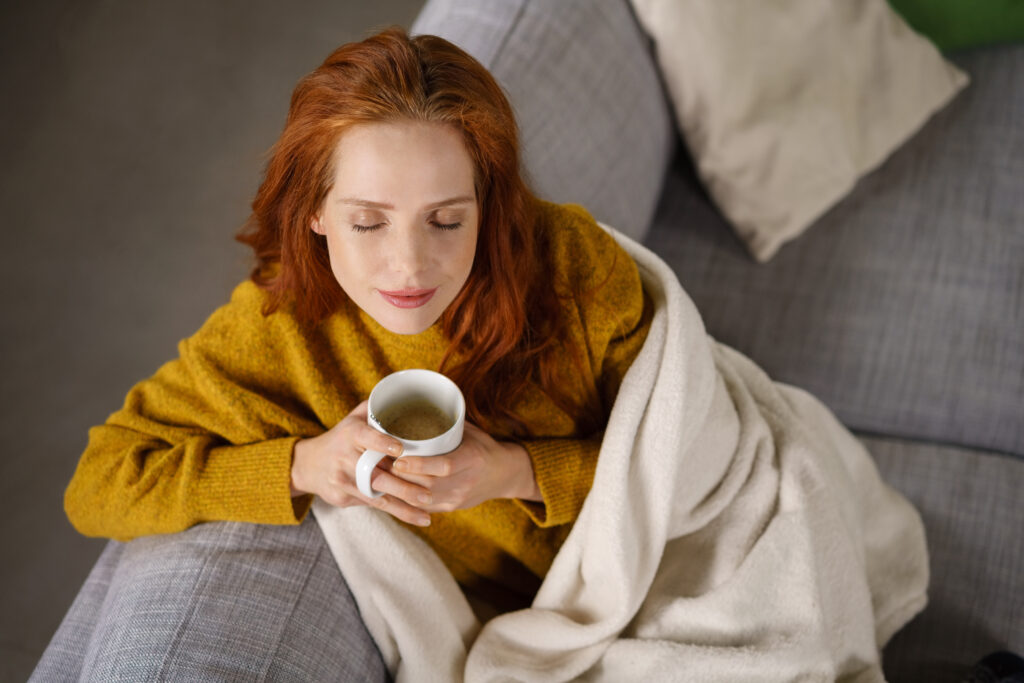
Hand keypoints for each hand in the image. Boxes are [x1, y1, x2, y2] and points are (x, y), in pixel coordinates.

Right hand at [290, 401, 433, 526]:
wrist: (308, 465)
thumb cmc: (342, 438)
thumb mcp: (354, 419)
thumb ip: (377, 409)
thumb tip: (407, 397)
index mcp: (350, 434)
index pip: (366, 438)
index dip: (382, 443)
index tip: (400, 449)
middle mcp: (344, 458)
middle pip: (375, 475)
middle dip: (403, 487)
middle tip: (428, 493)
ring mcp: (342, 480)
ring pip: (376, 496)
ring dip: (403, 506)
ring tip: (426, 513)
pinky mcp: (342, 498)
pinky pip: (373, 505)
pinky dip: (396, 512)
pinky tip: (417, 517)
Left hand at [390, 422, 541, 512]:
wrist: (504, 474)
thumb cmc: (482, 445)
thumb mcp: (469, 431)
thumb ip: (444, 422)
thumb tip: (413, 403)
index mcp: (473, 459)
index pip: (444, 466)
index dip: (419, 465)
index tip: (397, 458)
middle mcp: (466, 482)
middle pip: (429, 485)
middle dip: (401, 478)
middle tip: (377, 467)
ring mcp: (458, 498)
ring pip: (423, 500)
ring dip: (398, 491)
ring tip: (377, 478)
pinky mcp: (451, 508)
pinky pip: (424, 508)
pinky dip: (404, 500)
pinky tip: (389, 491)